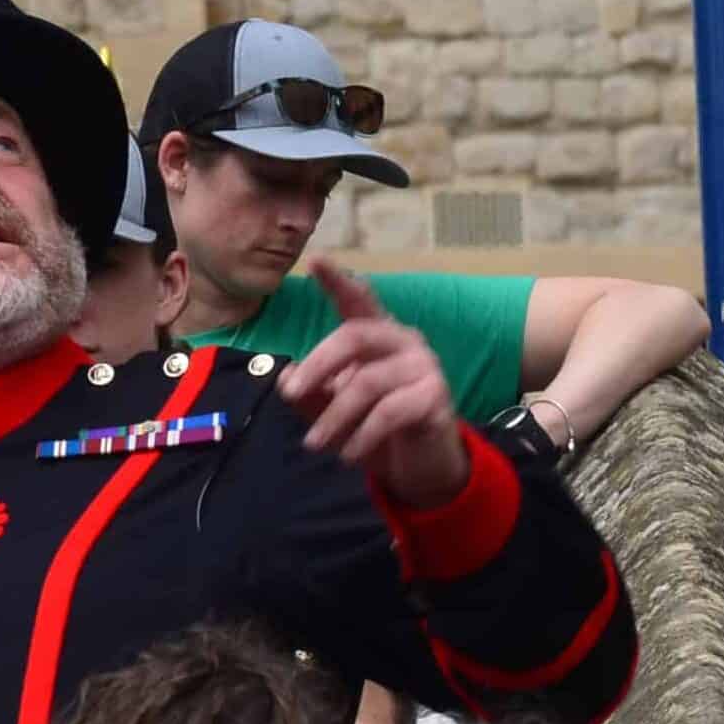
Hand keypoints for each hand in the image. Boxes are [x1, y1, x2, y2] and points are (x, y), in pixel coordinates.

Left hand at [276, 260, 470, 509]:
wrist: (420, 464)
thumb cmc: (372, 426)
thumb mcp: (331, 409)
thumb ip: (309, 391)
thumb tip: (287, 375)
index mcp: (376, 336)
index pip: (358, 302)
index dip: (337, 282)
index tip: (315, 260)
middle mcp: (403, 342)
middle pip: (355, 336)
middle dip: (317, 364)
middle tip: (290, 394)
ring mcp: (424, 367)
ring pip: (368, 382)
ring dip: (334, 416)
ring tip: (313, 443)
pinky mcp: (436, 397)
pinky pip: (390, 412)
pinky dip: (362, 435)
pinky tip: (347, 454)